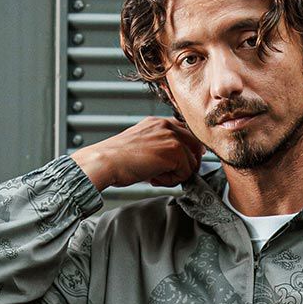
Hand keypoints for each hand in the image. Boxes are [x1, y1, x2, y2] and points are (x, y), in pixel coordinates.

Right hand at [73, 117, 203, 190]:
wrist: (106, 161)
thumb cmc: (117, 159)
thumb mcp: (142, 147)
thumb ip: (160, 149)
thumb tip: (179, 165)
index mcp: (158, 123)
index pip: (186, 134)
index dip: (185, 153)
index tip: (175, 165)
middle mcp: (166, 125)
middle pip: (196, 146)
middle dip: (187, 164)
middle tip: (169, 174)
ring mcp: (172, 136)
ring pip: (192, 162)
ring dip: (177, 175)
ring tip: (156, 176)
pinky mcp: (174, 151)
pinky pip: (186, 173)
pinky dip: (172, 181)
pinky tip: (154, 178)